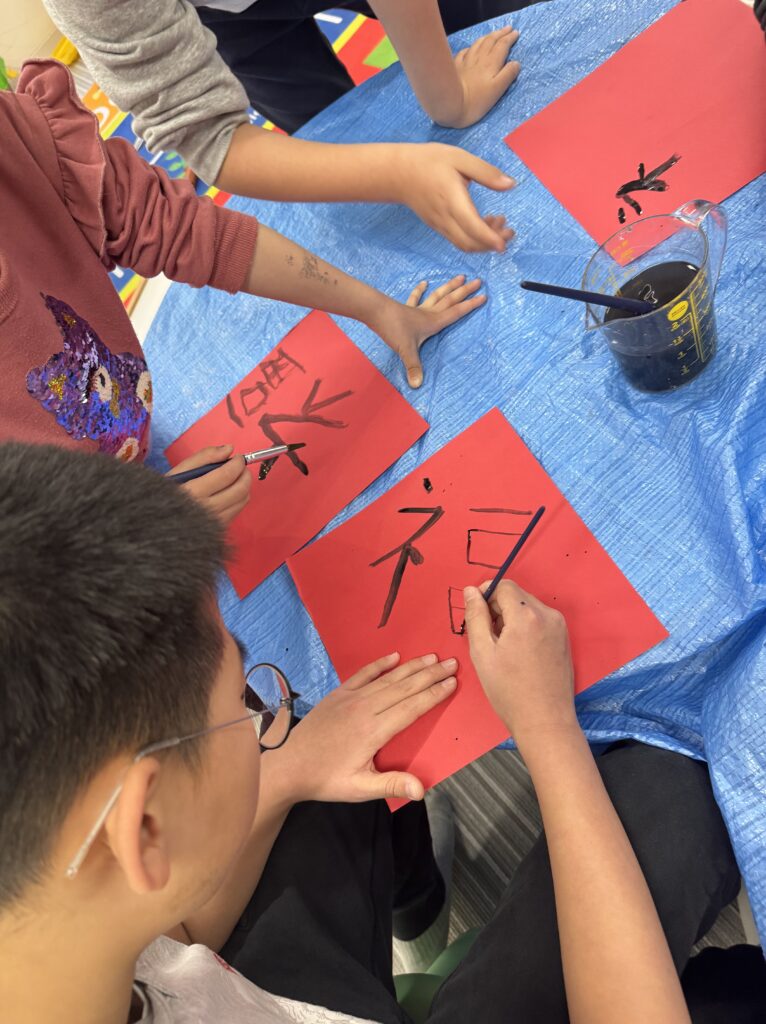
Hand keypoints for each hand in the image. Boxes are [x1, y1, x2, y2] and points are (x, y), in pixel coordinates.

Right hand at [166, 444, 250, 524]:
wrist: (160, 520)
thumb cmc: (168, 492)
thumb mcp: (180, 470)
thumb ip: (205, 456)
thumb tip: (229, 449)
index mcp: (194, 492)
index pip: (226, 475)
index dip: (237, 463)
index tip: (238, 458)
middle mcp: (207, 510)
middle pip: (240, 490)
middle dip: (245, 474)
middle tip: (240, 466)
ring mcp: (215, 522)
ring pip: (243, 500)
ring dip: (244, 485)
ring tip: (234, 478)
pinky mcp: (219, 529)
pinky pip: (238, 510)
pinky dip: (239, 498)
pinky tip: (228, 492)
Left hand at [269, 652, 457, 803]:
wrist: (288, 764)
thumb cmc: (326, 778)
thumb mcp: (359, 788)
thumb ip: (392, 785)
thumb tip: (422, 789)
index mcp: (374, 730)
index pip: (412, 707)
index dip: (434, 694)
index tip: (452, 683)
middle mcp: (365, 708)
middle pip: (404, 687)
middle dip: (430, 675)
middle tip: (452, 663)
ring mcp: (351, 698)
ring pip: (388, 678)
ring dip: (412, 667)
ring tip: (432, 657)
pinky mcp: (339, 694)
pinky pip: (364, 674)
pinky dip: (380, 664)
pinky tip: (394, 656)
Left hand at [371, 274, 485, 386]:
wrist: (375, 311)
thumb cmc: (393, 328)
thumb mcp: (406, 350)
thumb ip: (414, 367)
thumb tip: (417, 384)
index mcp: (433, 322)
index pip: (457, 312)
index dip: (471, 305)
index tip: (484, 296)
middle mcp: (428, 313)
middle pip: (451, 300)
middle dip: (466, 291)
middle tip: (479, 280)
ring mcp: (417, 309)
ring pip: (437, 295)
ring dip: (449, 287)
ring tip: (460, 277)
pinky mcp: (405, 308)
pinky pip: (415, 298)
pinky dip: (420, 290)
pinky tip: (424, 283)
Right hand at [394, 142, 515, 252]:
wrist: (398, 173)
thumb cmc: (428, 162)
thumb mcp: (460, 158)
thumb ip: (486, 173)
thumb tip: (510, 184)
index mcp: (452, 200)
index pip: (472, 227)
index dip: (490, 238)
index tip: (505, 241)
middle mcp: (445, 218)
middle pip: (470, 243)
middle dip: (492, 243)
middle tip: (509, 230)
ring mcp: (440, 225)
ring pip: (465, 245)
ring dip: (484, 242)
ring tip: (500, 224)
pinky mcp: (438, 227)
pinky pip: (458, 239)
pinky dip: (474, 238)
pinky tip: (484, 223)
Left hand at [449, 27, 520, 128]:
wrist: (451, 104)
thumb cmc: (476, 101)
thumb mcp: (498, 90)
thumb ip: (508, 75)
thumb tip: (516, 63)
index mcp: (492, 62)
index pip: (503, 45)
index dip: (510, 38)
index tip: (516, 33)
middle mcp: (479, 57)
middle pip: (491, 40)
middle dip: (500, 33)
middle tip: (508, 28)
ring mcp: (466, 60)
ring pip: (478, 43)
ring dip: (487, 37)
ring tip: (492, 35)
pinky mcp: (456, 66)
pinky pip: (465, 51)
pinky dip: (472, 47)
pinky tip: (471, 49)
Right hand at [463, 580, 576, 746]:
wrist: (545, 721)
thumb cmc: (508, 690)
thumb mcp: (482, 653)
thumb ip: (475, 617)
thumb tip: (471, 591)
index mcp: (526, 615)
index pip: (503, 586)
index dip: (485, 595)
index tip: (476, 615)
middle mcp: (548, 614)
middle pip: (516, 595)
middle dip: (498, 608)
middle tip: (487, 636)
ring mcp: (560, 626)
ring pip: (528, 607)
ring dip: (512, 617)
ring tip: (503, 647)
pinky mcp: (564, 638)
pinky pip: (540, 620)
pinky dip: (526, 627)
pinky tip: (519, 652)